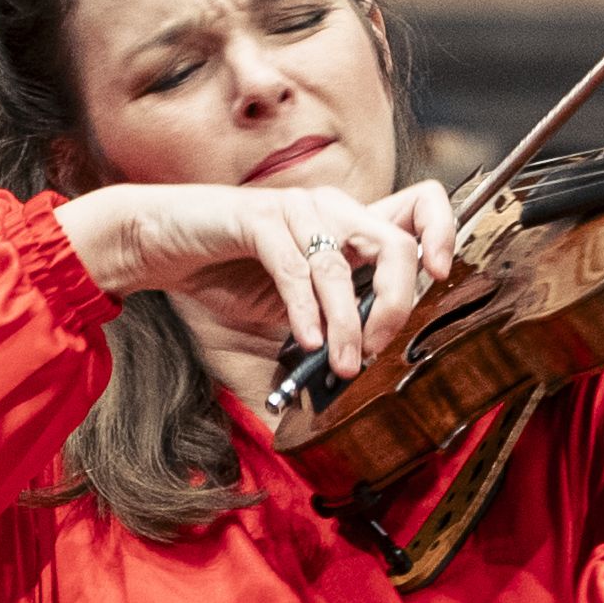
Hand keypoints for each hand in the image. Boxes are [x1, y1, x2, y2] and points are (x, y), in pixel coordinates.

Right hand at [65, 176, 458, 385]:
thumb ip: (319, 341)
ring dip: (347, 324)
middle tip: (377, 349)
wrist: (160, 247)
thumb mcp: (285, 317)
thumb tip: (342, 397)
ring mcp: (297, 209)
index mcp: (348, 225)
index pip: (420, 205)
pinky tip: (306, 339)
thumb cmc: (224, 276)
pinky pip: (295, 266)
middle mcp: (332, 209)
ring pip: (344, 265)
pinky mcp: (258, 218)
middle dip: (399, 304)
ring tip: (341, 364)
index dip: (443, 232)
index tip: (441, 275)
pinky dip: (305, 309)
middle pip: (397, 244)